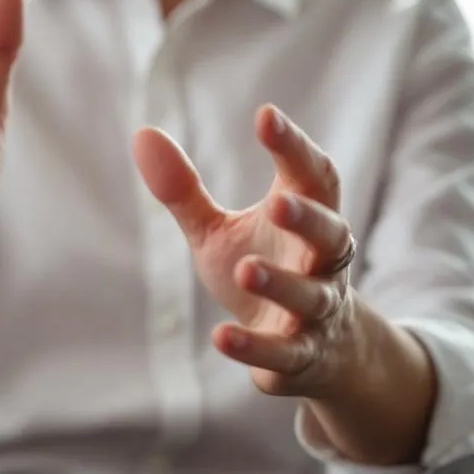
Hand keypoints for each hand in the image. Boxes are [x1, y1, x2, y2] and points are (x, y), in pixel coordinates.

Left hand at [132, 105, 363, 399]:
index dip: (295, 147)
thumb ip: (185, 190)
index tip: (266, 116)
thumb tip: (142, 133)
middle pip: (331, 235)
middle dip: (308, 219)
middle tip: (278, 203)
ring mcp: (316, 314)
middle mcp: (322, 263)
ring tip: (246, 268)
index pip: (314, 177)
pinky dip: (255, 348)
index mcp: (306, 220)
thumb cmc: (262, 270)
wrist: (313, 355)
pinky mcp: (300, 358)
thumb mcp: (218, 232)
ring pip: (310, 296)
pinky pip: (283, 354)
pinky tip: (221, 337)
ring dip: (281, 283)